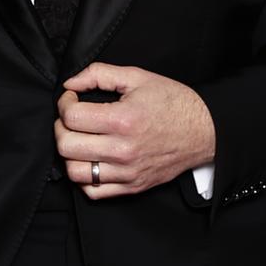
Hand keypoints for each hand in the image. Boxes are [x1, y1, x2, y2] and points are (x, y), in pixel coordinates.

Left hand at [54, 61, 215, 199]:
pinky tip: (90, 159)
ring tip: (79, 138)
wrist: (204, 130)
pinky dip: (84, 177)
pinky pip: (93, 191)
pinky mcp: (131, 187)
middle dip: (61, 127)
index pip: (72, 117)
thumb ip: (99, 74)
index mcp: (123, 120)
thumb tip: (70, 84)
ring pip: (75, 172)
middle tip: (71, 117)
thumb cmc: (172, 102)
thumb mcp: (137, 76)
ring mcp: (127, 172)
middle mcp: (123, 150)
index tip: (71, 98)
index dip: (64, 104)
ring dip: (69, 153)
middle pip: (66, 146)